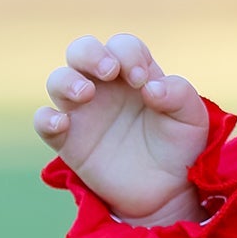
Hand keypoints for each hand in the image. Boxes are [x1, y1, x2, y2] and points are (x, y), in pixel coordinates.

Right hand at [34, 33, 209, 223]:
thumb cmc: (179, 147)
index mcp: (134, 73)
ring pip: (58, 81)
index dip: (128, 55)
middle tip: (109, 72)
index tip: (142, 80)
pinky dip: (46, 119)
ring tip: (86, 93)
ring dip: (67, 81)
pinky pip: (43, 122)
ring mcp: (83, 111)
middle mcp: (104, 86)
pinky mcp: (68, 140)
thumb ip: (180, 94)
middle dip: (90, 53)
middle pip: (81, 51)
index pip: (122, 46)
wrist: (168, 191)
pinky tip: (62, 124)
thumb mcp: (192, 119)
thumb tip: (151, 88)